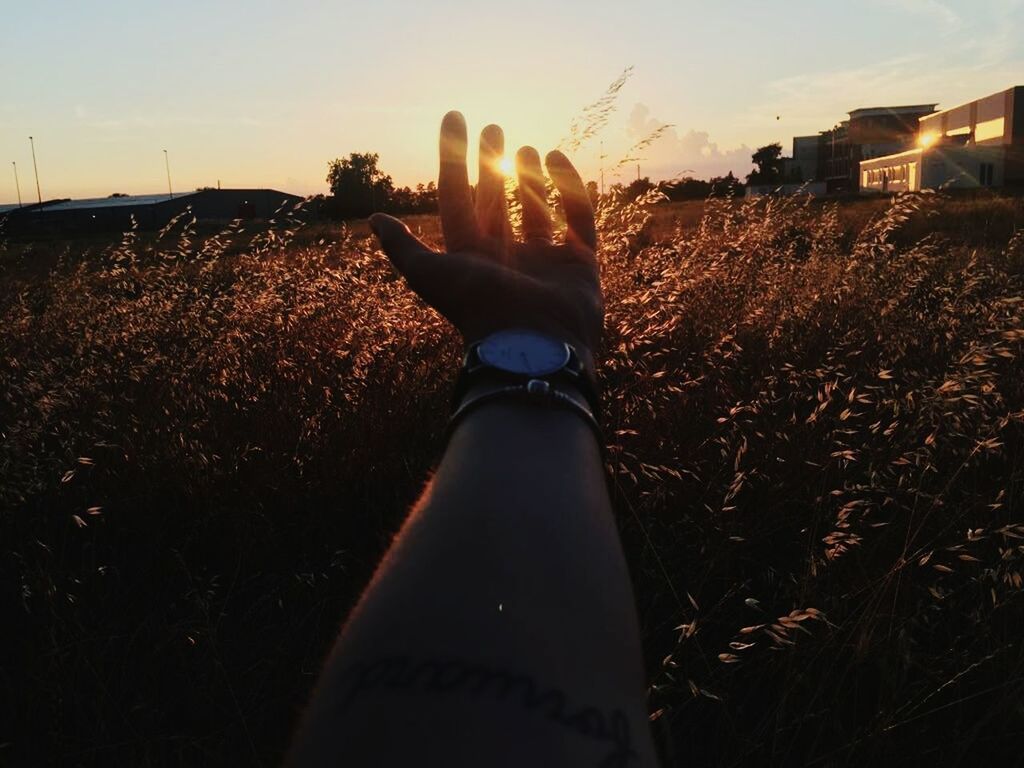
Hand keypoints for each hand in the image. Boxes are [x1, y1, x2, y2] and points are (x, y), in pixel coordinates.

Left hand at [369, 111, 601, 370]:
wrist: (533, 344)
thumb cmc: (480, 307)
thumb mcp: (430, 274)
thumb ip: (403, 247)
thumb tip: (372, 218)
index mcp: (469, 256)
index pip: (456, 197)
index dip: (452, 157)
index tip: (454, 117)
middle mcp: (504, 256)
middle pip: (495, 200)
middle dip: (492, 163)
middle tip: (494, 129)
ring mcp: (543, 259)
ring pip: (535, 209)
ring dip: (529, 178)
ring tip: (527, 146)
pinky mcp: (579, 263)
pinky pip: (577, 219)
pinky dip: (571, 190)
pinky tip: (559, 159)